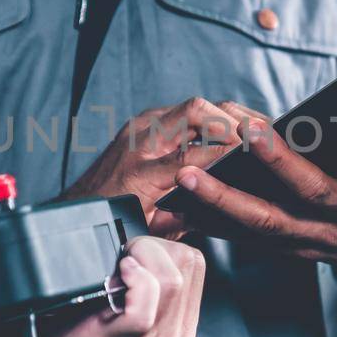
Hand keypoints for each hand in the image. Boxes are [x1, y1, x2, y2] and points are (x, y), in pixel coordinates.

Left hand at [0, 237, 204, 336]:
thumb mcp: (124, 308)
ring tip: (116, 269)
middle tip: (121, 259)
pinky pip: (145, 305)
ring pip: (171, 281)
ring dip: (140, 259)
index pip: (195, 263)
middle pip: (188, 265)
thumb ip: (146, 282)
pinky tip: (114, 279)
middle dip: (153, 247)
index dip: (161, 245)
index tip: (132, 251)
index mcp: (180, 328)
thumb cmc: (75, 333)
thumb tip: (146, 238)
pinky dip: (131, 280)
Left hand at [62, 97, 244, 235]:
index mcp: (140, 172)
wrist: (79, 206)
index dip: (225, 153)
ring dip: (223, 115)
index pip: (192, 156)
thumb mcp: (152, 229)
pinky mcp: (143, 124)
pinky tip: (227, 130)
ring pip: (191, 106)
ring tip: (251, 128)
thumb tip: (220, 206)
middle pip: (194, 111)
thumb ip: (185, 217)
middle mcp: (140, 142)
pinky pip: (182, 112)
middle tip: (257, 133)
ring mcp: (140, 127)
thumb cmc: (114, 220)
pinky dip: (208, 118)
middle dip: (229, 120)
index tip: (250, 155)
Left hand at [172, 94, 336, 288]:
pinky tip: (177, 204)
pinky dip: (212, 222)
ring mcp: (314, 238)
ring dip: (225, 202)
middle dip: (280, 164)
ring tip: (190, 177)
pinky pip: (245, 237)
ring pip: (265, 223)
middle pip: (310, 193)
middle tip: (251, 132)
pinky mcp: (289, 246)